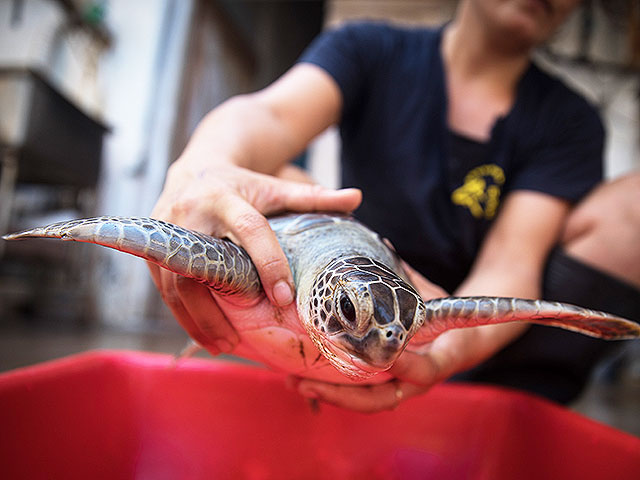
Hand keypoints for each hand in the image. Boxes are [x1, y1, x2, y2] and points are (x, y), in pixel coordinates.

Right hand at [149, 156, 360, 354]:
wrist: (195, 170)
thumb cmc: (242, 186)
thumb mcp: (275, 187)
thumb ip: (312, 196)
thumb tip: (357, 198)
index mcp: (225, 197)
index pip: (249, 230)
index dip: (269, 263)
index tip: (285, 297)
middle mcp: (189, 214)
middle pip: (201, 268)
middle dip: (219, 308)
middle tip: (242, 340)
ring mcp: (165, 234)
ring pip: (176, 285)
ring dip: (198, 320)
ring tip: (225, 346)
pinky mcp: (154, 250)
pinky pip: (165, 288)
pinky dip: (184, 315)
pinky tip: (205, 335)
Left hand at [290, 265, 525, 412]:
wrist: (464, 344)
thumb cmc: (449, 317)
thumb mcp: (437, 297)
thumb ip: (410, 277)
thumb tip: (381, 242)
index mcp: (440, 358)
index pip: (423, 370)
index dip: (405, 365)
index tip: (386, 355)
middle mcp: (418, 380)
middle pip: (382, 398)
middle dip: (344, 394)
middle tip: (309, 383)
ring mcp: (402, 388)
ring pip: (367, 402)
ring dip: (332, 396)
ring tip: (297, 384)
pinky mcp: (387, 388)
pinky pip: (360, 396)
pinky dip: (334, 392)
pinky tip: (304, 383)